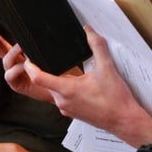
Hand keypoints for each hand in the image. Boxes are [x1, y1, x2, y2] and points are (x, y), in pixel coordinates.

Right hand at [0, 15, 53, 102]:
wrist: (60, 86)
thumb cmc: (55, 68)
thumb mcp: (46, 49)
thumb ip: (38, 40)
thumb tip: (38, 21)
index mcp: (16, 50)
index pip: (1, 36)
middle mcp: (12, 60)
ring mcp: (12, 72)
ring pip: (6, 59)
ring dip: (13, 51)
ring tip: (22, 46)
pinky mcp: (16, 84)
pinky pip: (11, 74)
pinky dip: (18, 68)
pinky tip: (28, 65)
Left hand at [22, 25, 147, 139]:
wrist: (124, 120)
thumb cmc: (115, 98)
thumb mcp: (107, 67)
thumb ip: (97, 46)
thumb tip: (89, 30)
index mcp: (67, 90)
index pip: (39, 78)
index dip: (30, 67)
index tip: (27, 58)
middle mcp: (63, 101)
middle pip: (47, 83)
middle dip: (45, 70)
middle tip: (46, 58)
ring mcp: (67, 109)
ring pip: (55, 91)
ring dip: (58, 80)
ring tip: (67, 69)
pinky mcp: (73, 113)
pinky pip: (63, 98)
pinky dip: (66, 89)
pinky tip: (78, 83)